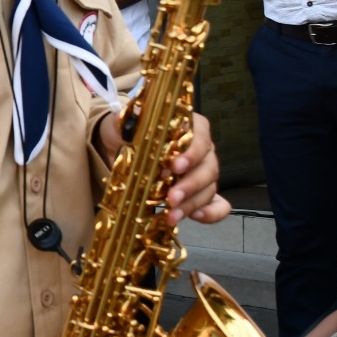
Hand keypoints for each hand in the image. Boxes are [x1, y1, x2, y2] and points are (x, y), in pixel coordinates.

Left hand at [95, 112, 226, 225]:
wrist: (119, 149)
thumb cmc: (127, 133)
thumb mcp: (122, 124)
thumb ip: (126, 121)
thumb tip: (127, 118)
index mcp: (189, 126)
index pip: (201, 136)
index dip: (192, 152)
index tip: (176, 166)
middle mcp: (201, 149)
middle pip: (208, 167)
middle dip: (191, 185)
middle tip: (171, 199)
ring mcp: (202, 172)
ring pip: (209, 188)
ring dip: (192, 203)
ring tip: (172, 215)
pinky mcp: (199, 192)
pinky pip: (217, 204)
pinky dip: (211, 213)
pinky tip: (195, 218)